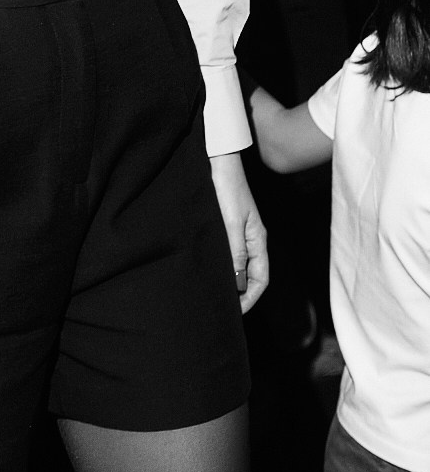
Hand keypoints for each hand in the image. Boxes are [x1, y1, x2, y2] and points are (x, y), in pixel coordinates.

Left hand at [209, 153, 268, 313]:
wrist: (218, 159)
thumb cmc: (227, 187)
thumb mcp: (231, 221)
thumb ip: (235, 250)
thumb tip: (238, 280)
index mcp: (258, 240)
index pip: (261, 278)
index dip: (251, 297)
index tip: (236, 312)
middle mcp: (250, 239)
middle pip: (251, 275)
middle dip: (240, 294)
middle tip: (222, 308)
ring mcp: (239, 232)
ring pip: (238, 264)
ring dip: (230, 280)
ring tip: (214, 293)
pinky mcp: (226, 225)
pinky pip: (228, 253)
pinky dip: (222, 265)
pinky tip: (209, 270)